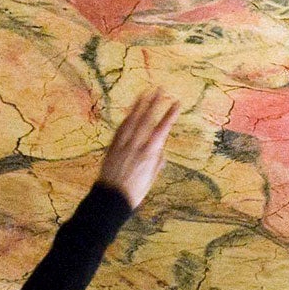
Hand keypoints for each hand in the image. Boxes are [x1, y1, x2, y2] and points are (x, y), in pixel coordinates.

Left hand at [96, 90, 178, 207]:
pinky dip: (127, 118)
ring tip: (145, 93)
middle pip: (146, 120)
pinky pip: (121, 129)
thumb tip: (161, 152)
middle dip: (154, 103)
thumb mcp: (150, 179)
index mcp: (149, 154)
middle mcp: (136, 146)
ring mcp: (123, 145)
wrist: (111, 199)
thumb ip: (156, 163)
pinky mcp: (112, 147)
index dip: (170, 115)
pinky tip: (130, 112)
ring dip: (139, 106)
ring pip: (132, 120)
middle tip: (160, 90)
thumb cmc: (134, 193)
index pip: (162, 129)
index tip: (177, 103)